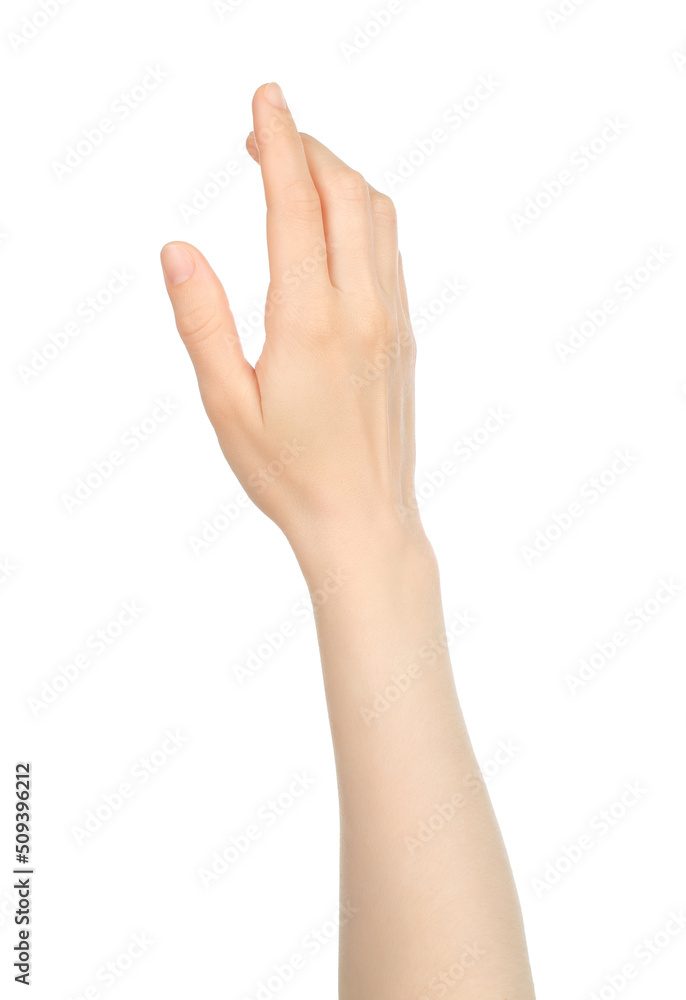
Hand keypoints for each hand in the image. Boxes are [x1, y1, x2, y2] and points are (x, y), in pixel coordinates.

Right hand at [161, 83, 423, 572]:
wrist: (364, 522)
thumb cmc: (289, 475)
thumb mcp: (227, 405)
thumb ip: (201, 322)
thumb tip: (177, 249)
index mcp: (310, 323)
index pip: (297, 206)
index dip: (279, 142)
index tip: (266, 99)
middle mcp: (362, 311)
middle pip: (347, 194)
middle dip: (308, 147)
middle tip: (266, 131)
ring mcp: (391, 321)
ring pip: (378, 217)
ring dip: (339, 177)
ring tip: (297, 168)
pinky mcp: (404, 337)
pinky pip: (389, 252)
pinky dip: (361, 215)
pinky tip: (333, 226)